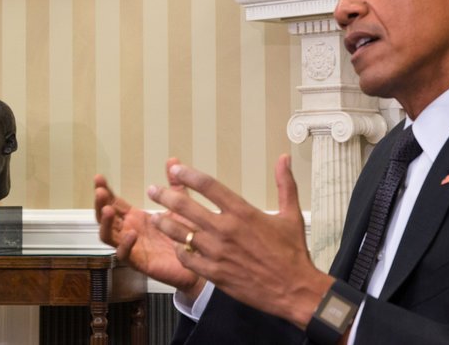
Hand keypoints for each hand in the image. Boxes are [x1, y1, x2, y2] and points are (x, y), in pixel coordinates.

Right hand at [94, 159, 204, 299]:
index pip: (113, 202)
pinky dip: (124, 245)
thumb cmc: (185, 235)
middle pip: (105, 217)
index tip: (99, 177)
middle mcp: (128, 230)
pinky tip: (131, 234)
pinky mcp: (139, 262)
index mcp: (134, 218)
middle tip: (100, 190)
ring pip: (108, 236)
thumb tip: (172, 160)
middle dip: (100, 203)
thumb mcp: (178, 206)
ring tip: (108, 209)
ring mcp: (131, 247)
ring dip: (105, 223)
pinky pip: (124, 255)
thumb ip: (174, 185)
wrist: (199, 261)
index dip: (104, 191)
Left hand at [148, 155, 332, 328]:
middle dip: (165, 195)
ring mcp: (217, 252)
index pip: (208, 185)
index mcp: (242, 212)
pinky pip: (187, 258)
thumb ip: (285, 184)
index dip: (187, 175)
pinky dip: (179, 251)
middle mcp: (225, 229)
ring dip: (164, 222)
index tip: (175, 170)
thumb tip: (284, 158)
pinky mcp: (214, 273)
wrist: (295, 290)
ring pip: (180, 233)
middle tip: (154, 190)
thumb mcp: (292, 215)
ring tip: (154, 217)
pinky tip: (177, 246)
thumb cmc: (293, 253)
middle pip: (185, 206)